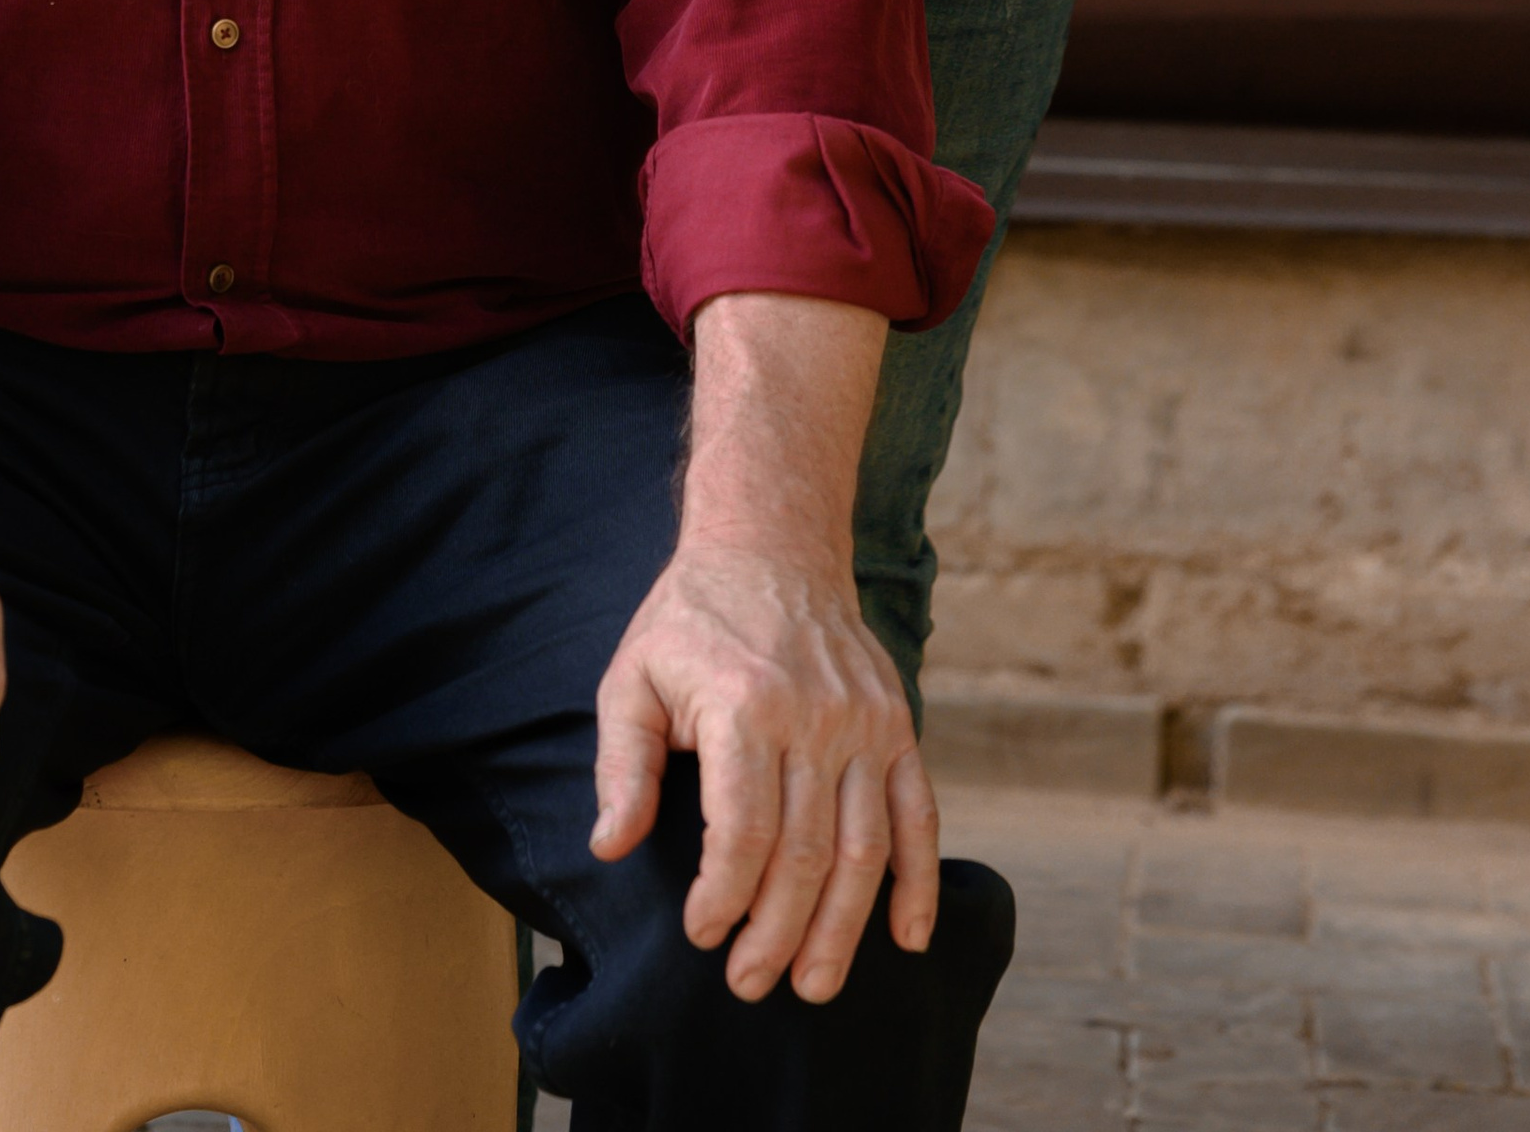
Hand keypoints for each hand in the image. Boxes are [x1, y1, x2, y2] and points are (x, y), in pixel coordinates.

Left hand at [591, 541, 936, 1000]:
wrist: (771, 544)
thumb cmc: (691, 620)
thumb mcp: (632, 677)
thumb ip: (622, 765)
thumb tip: (610, 845)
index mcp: (745, 706)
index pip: (742, 832)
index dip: (722, 897)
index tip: (701, 935)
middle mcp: (814, 717)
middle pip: (804, 853)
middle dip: (777, 934)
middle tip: (750, 983)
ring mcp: (864, 721)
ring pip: (864, 849)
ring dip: (841, 929)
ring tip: (814, 985)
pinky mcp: (897, 722)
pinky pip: (917, 813)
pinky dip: (919, 881)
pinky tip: (907, 938)